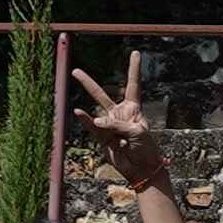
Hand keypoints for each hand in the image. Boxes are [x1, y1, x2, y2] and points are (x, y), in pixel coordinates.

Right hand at [71, 51, 166, 186]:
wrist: (142, 168)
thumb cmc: (146, 148)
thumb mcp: (138, 132)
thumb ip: (117, 124)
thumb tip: (96, 122)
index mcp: (133, 109)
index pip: (133, 84)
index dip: (133, 69)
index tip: (136, 53)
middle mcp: (119, 114)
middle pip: (101, 95)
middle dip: (88, 83)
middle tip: (76, 71)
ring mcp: (108, 126)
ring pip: (94, 113)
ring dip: (89, 110)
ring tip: (96, 121)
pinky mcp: (102, 138)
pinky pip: (92, 128)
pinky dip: (86, 121)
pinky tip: (78, 112)